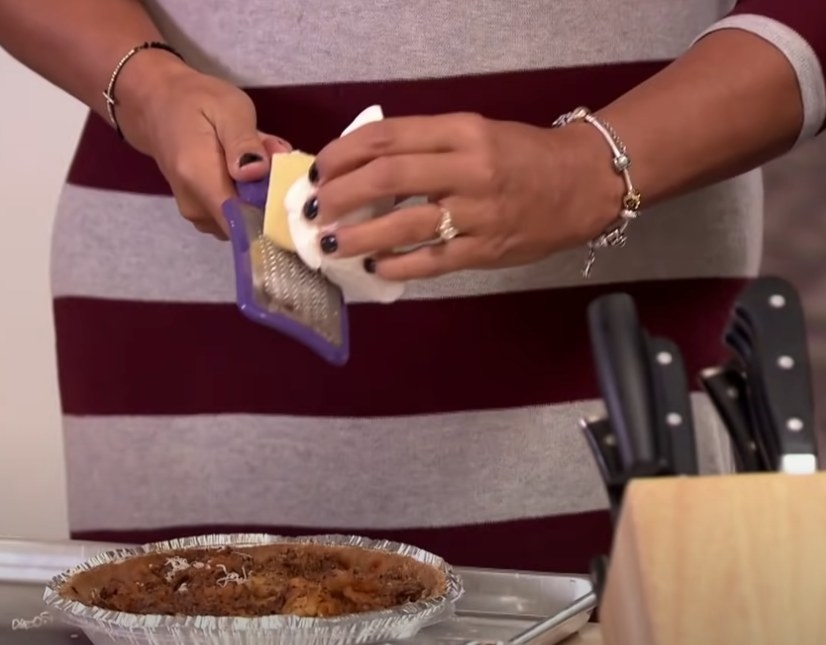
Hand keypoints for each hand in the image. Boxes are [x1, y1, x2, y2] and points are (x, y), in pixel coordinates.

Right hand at [116, 56, 289, 238]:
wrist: (156, 105)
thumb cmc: (194, 101)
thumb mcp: (228, 108)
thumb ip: (244, 141)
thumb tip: (257, 172)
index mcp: (201, 181)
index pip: (242, 224)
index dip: (273, 217)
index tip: (290, 195)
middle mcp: (197, 207)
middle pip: (250, 223)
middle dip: (272, 197)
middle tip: (275, 159)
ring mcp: (199, 214)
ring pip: (246, 219)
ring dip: (262, 194)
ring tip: (260, 158)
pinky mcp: (203, 213)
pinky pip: (237, 214)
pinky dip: (251, 195)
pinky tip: (249, 169)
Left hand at [311, 113, 620, 278]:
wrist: (582, 183)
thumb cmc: (522, 155)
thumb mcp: (475, 132)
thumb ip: (425, 145)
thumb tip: (364, 168)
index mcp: (461, 131)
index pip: (387, 136)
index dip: (343, 154)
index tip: (319, 170)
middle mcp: (468, 168)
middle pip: (388, 177)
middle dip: (341, 194)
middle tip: (317, 210)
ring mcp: (478, 213)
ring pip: (405, 224)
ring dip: (359, 236)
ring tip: (332, 243)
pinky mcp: (486, 250)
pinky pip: (432, 261)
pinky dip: (398, 266)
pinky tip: (376, 267)